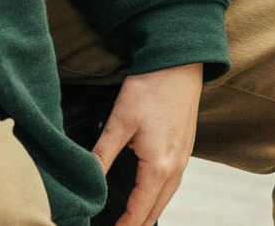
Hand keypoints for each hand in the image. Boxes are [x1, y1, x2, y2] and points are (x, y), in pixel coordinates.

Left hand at [90, 65, 201, 225]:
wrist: (178, 64)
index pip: (139, 211)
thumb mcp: (120, 120)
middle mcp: (176, 169)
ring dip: (147, 212)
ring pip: (165, 199)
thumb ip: (104, 153)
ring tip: (129, 220)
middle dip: (136, 224)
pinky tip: (147, 193)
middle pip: (155, 211)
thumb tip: (88, 178)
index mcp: (159, 167)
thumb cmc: (150, 88)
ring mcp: (184, 160)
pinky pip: (172, 185)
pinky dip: (158, 196)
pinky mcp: (185, 150)